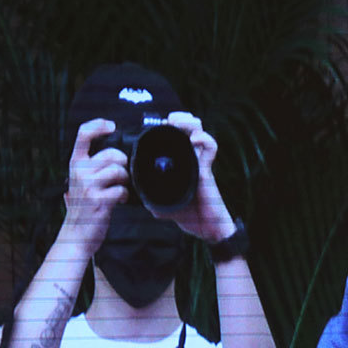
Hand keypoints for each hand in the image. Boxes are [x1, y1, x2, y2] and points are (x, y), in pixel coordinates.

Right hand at [60, 119, 128, 257]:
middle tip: (121, 176)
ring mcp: (88, 185)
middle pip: (112, 153)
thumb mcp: (80, 181)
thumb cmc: (82, 207)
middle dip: (123, 164)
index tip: (112, 126)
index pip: (83, 134)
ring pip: (119, 170)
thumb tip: (114, 152)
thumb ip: (91, 166)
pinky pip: (121, 189)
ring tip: (119, 189)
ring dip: (125, 181)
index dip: (99, 125)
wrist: (75, 234)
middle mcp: (79, 171)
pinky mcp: (98, 200)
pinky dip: (125, 195)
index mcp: (75, 163)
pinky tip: (119, 200)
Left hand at [155, 112, 235, 242]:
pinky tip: (194, 140)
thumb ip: (151, 199)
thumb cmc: (190, 217)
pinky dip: (204, 140)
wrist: (207, 229)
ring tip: (177, 122)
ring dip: (189, 122)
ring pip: (199, 131)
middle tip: (167, 121)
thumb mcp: (162, 207)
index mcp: (179, 164)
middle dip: (179, 118)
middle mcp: (190, 159)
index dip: (168, 128)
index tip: (155, 126)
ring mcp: (199, 162)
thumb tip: (138, 194)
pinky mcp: (207, 169)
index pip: (176, 138)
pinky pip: (210, 149)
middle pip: (189, 128)